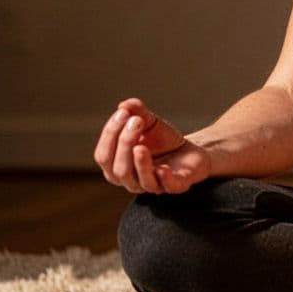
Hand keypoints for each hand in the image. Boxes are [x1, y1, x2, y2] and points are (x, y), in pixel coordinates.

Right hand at [93, 97, 210, 193]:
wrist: (189, 149)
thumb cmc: (161, 139)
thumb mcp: (148, 122)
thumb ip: (136, 112)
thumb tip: (124, 105)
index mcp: (117, 166)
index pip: (103, 156)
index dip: (110, 135)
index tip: (123, 113)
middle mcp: (131, 180)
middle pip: (118, 170)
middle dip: (124, 144)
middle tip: (137, 121)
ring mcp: (153, 185)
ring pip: (140, 181)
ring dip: (140, 162)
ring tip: (142, 145)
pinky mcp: (176, 185)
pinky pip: (168, 187)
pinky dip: (164, 178)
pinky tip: (163, 168)